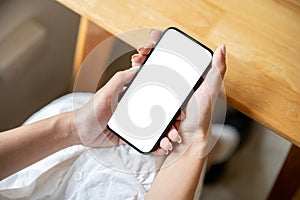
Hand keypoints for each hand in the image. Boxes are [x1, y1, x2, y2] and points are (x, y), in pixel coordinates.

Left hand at [72, 46, 180, 154]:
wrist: (79, 132)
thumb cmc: (90, 110)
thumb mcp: (106, 92)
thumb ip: (120, 79)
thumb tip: (138, 67)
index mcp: (134, 97)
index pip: (157, 98)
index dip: (170, 104)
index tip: (179, 110)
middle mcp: (137, 110)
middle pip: (160, 116)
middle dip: (172, 124)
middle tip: (175, 131)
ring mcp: (135, 125)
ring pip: (156, 130)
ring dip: (166, 136)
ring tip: (168, 142)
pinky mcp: (131, 137)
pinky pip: (147, 142)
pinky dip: (156, 146)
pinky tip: (161, 148)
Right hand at [132, 29, 225, 156]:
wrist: (186, 140)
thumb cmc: (200, 117)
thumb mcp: (210, 92)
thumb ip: (217, 71)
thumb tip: (221, 48)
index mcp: (190, 76)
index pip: (175, 52)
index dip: (164, 42)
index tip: (153, 36)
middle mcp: (178, 82)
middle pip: (160, 60)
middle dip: (148, 53)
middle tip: (139, 54)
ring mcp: (167, 92)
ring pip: (151, 72)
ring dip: (140, 64)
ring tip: (135, 62)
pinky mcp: (158, 102)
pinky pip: (146, 88)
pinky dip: (138, 80)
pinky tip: (135, 75)